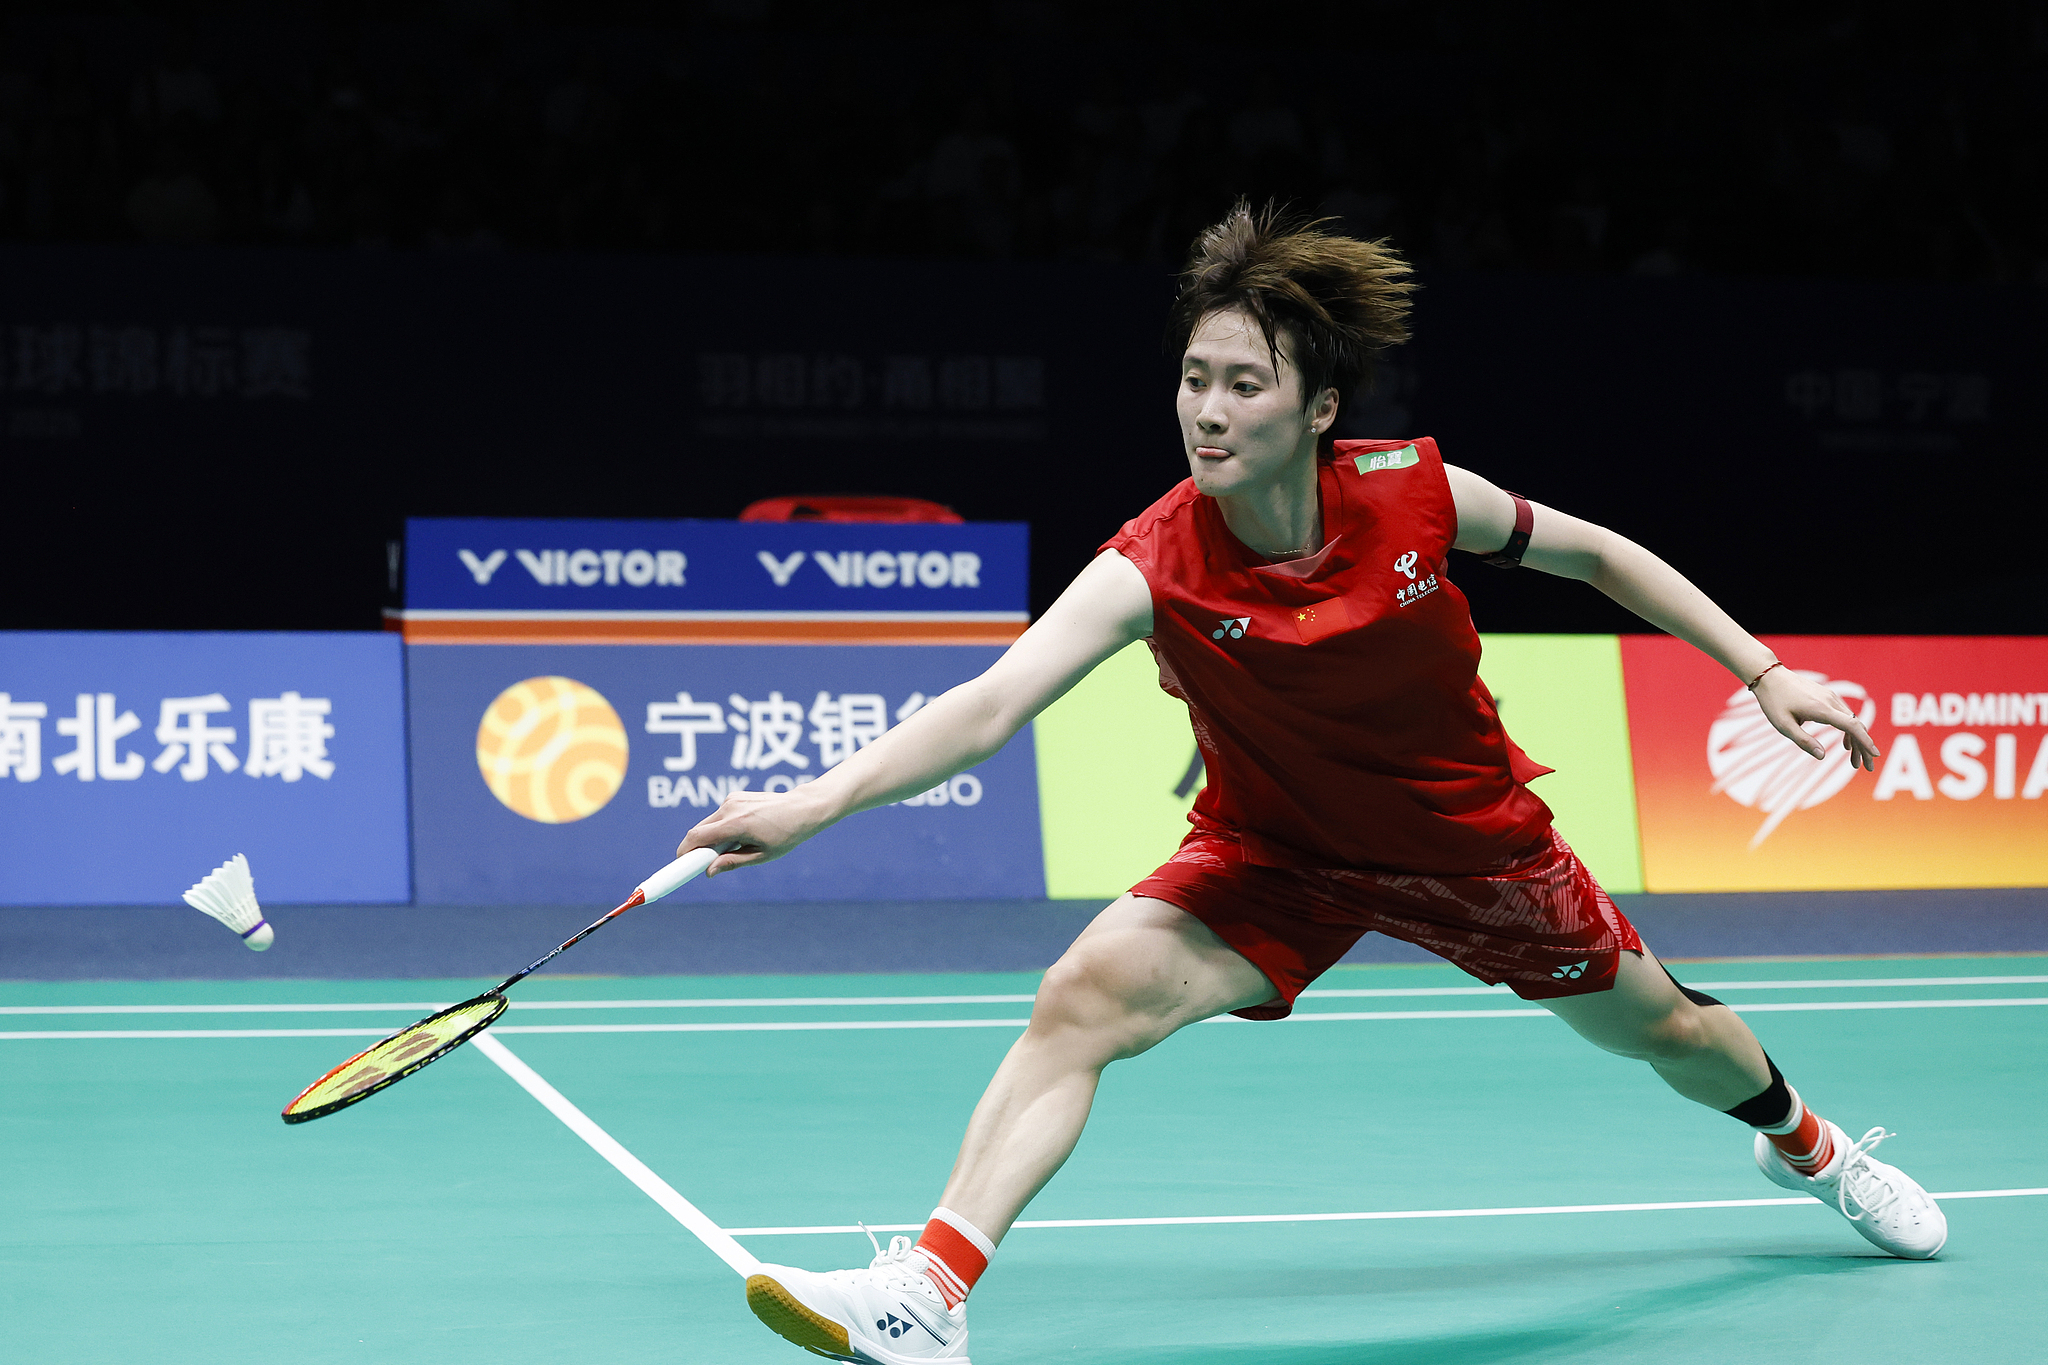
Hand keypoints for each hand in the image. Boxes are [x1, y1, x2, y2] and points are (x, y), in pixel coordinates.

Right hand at [676, 787, 831, 875]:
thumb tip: (708, 872)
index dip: (684, 852)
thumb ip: (733, 863)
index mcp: (737, 824)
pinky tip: (740, 834)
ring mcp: (731, 799)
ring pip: (708, 823)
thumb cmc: (786, 835)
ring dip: (710, 838)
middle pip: (698, 830)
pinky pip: (718, 816)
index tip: (679, 865)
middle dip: (696, 848)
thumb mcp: (761, 855)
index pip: (697, 837)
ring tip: (733, 848)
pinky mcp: (734, 796)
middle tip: (703, 864)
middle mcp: (730, 808)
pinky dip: (720, 828)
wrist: (803, 808)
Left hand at [1753, 667, 1880, 770]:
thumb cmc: (1774, 702)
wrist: (1770, 676)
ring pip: (1851, 721)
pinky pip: (1844, 715)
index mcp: (1821, 709)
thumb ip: (1803, 741)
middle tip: (1867, 767)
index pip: (1851, 725)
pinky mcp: (1827, 696)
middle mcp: (1831, 701)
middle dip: (1864, 747)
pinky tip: (1846, 745)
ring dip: (1856, 741)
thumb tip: (1822, 756)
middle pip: (1856, 725)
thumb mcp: (1783, 725)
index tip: (1875, 755)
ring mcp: (1830, 697)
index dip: (1865, 741)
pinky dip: (1848, 730)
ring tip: (1854, 761)